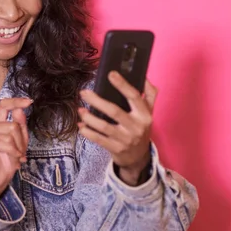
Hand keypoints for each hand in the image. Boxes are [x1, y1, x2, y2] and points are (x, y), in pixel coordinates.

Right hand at [0, 98, 30, 207]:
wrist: (0, 178)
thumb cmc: (9, 159)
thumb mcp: (20, 141)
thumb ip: (21, 125)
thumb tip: (19, 109)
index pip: (3, 105)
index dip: (16, 101)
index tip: (29, 102)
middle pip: (12, 125)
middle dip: (22, 141)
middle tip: (22, 152)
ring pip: (9, 134)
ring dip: (18, 148)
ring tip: (17, 157)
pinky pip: (2, 143)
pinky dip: (12, 151)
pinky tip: (14, 158)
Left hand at [78, 71, 157, 185]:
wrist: (138, 157)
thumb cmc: (141, 128)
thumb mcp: (149, 112)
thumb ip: (149, 94)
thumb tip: (144, 76)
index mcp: (144, 114)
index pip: (134, 96)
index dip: (122, 85)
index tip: (110, 74)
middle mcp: (136, 126)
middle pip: (114, 111)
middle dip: (97, 101)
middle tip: (84, 92)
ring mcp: (126, 139)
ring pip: (104, 127)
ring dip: (89, 118)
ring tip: (80, 110)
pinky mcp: (116, 149)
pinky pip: (99, 139)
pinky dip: (88, 132)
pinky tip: (81, 126)